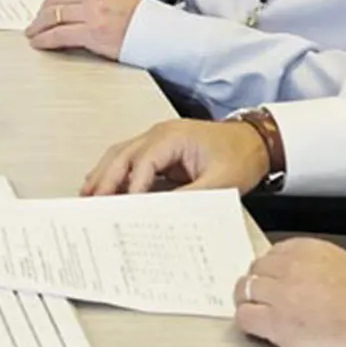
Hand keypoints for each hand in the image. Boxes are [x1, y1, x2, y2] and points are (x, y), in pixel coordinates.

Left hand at [25, 0, 142, 58]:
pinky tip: (40, 42)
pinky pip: (59, 34)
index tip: (43, 8)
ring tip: (33, 33)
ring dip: (38, 27)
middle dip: (40, 13)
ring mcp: (92, 12)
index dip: (49, 1)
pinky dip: (45, 39)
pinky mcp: (92, 32)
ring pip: (52, 17)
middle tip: (34, 22)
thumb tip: (64, 0)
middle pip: (54, 1)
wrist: (158, 32)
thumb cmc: (139, 15)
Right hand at [81, 117, 267, 195]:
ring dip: (104, 173)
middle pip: (122, 155)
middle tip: (90, 201)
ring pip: (120, 154)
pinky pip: (130, 157)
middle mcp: (160, 134)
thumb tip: (164, 212)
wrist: (257, 141)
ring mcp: (158, 138)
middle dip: (105, 179)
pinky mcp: (160, 147)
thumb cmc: (241, 155)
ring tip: (88, 194)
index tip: (123, 208)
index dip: (131, 187)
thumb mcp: (221, 181)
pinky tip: (104, 182)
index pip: (142, 163)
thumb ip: (192, 196)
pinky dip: (115, 170)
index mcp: (173, 137)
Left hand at [234, 238, 345, 346]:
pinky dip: (249, 325)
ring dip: (252, 304)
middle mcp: (289, 266)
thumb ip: (314, 267)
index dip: (272, 275)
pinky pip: (244, 318)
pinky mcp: (276, 322)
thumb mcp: (343, 267)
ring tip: (266, 318)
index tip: (277, 286)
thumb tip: (298, 277)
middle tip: (270, 304)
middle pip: (255, 272)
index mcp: (307, 249)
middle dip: (260, 288)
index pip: (270, 255)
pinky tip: (264, 332)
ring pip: (244, 292)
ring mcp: (280, 294)